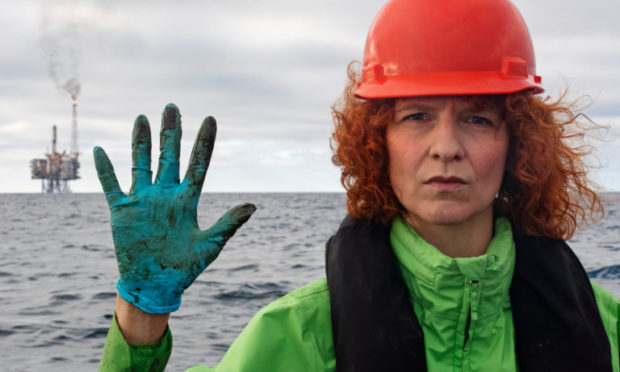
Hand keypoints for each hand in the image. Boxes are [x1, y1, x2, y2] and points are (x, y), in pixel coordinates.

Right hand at [94, 104, 254, 313]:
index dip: (204, 142)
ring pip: (141, 163)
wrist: (155, 287)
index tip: (211, 119)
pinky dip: (105, 170)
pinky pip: (111, 185)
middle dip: (171, 132)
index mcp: (187, 200)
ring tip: (142, 117)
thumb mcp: (210, 245)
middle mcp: (165, 195)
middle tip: (172, 107)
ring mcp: (143, 200)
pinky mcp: (122, 211)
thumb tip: (253, 205)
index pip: (198, 164)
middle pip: (168, 156)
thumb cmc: (185, 268)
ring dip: (140, 141)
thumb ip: (228, 224)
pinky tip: (99, 150)